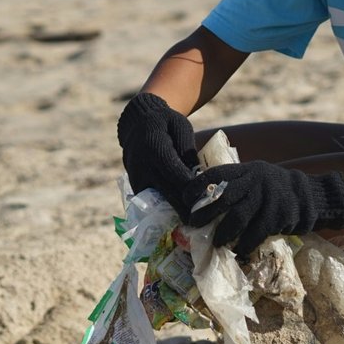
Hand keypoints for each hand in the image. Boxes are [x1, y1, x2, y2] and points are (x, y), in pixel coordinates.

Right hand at [116, 92, 200, 216]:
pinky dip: (165, 210)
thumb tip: (197, 173)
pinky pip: (151, 203)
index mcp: (155, 148)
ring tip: (195, 221)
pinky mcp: (135, 186)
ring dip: (176, 212)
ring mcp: (136, 178)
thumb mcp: (181, 126)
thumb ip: (188, 148)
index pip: (175, 174)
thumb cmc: (165, 123)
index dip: (191, 188)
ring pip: (158, 202)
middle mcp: (143, 166)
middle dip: (187, 207)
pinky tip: (181, 214)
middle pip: (167, 193)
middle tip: (205, 219)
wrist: (137, 124)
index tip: (208, 197)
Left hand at [187, 161, 343, 255]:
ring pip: (239, 217)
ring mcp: (268, 197)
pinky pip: (257, 232)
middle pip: (225, 196)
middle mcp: (256, 180)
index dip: (199, 185)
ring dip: (224, 232)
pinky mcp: (280, 215)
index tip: (184, 197)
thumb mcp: (257, 177)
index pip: (219, 174)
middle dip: (206, 211)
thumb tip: (205, 200)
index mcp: (248, 170)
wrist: (311, 195)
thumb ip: (237, 184)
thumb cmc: (275, 190)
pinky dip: (245, 243)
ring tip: (215, 242)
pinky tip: (239, 250)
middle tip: (193, 224)